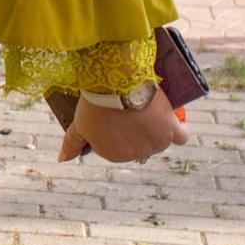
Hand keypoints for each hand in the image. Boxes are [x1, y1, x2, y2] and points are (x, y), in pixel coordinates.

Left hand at [58, 93, 187, 163]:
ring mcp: (156, 144)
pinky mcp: (172, 131)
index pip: (118, 147)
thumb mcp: (79, 124)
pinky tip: (174, 123)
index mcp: (114, 155)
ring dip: (154, 128)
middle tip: (128, 109)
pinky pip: (182, 137)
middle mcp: (137, 155)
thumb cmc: (96, 103)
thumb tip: (62, 160)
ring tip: (144, 109)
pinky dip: (180, 131)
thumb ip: (72, 144)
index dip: (115, 130)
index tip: (113, 116)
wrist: (117, 84)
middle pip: (139, 143)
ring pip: (159, 139)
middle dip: (134, 129)